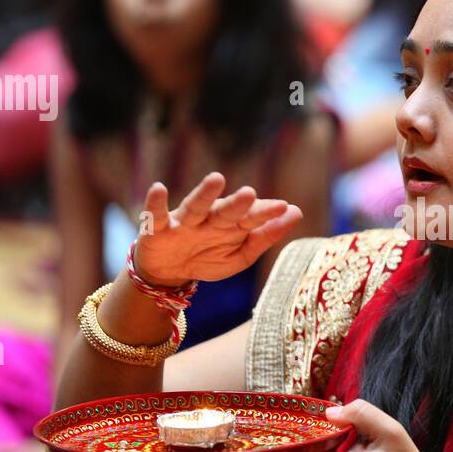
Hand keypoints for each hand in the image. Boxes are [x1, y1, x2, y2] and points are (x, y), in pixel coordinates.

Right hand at [133, 172, 302, 287]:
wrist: (169, 272)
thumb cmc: (208, 257)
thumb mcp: (241, 254)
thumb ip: (266, 235)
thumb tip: (296, 212)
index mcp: (232, 226)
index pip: (251, 219)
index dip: (265, 213)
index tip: (285, 207)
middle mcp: (210, 219)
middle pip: (226, 212)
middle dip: (237, 204)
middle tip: (250, 193)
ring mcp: (185, 222)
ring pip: (196, 207)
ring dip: (204, 194)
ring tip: (216, 179)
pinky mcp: (158, 229)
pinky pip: (157, 215)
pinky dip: (156, 203)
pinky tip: (158, 188)